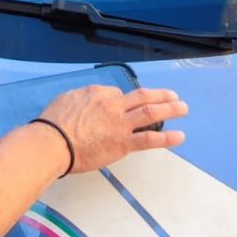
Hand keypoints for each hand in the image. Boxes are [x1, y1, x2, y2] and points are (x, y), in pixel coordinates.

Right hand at [36, 86, 186, 174]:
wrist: (53, 142)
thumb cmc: (53, 123)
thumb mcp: (66, 100)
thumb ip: (81, 99)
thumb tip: (87, 102)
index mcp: (98, 93)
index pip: (118, 94)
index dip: (125, 100)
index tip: (127, 106)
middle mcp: (113, 104)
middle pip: (143, 96)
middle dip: (161, 96)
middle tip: (174, 96)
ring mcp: (120, 124)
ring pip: (151, 113)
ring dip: (170, 109)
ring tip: (183, 108)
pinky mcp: (123, 143)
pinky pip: (150, 139)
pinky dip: (167, 138)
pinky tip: (179, 136)